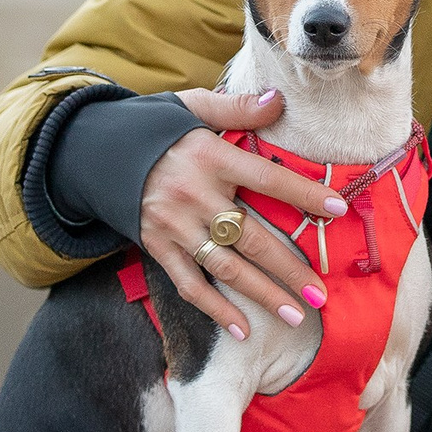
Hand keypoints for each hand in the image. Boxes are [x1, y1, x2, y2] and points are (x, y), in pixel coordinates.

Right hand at [136, 89, 346, 339]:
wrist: (93, 151)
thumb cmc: (154, 128)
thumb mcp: (193, 106)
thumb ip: (238, 108)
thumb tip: (280, 102)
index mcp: (210, 157)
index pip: (267, 179)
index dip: (303, 193)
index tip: (338, 209)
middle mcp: (194, 195)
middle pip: (251, 237)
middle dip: (289, 268)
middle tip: (321, 292)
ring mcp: (174, 226)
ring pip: (226, 267)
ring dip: (262, 293)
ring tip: (295, 314)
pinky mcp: (156, 247)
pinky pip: (189, 283)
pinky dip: (215, 309)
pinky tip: (242, 329)